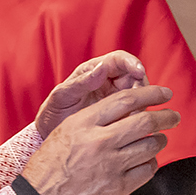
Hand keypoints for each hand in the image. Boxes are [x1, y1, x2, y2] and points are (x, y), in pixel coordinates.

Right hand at [20, 85, 177, 194]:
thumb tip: (125, 110)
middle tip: (173, 116)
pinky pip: (147, 170)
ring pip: (150, 145)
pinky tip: (146, 162)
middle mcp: (100, 141)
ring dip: (160, 141)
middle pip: (145, 121)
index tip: (164, 93)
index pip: (126, 99)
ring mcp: (111, 165)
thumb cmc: (50, 166)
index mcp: (85, 123)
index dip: (151, 94)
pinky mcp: (118, 187)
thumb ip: (94, 120)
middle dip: (166, 116)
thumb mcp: (66, 132)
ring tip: (159, 140)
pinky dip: (151, 163)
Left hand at [36, 51, 152, 138]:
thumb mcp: (62, 96)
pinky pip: (136, 113)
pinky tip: (136, 127)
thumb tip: (102, 68)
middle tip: (139, 100)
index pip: (118, 59)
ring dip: (143, 103)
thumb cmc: (54, 112)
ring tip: (135, 116)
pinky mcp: (121, 115)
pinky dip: (139, 118)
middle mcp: (109, 81)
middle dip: (141, 86)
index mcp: (94, 70)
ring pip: (140, 95)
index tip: (139, 71)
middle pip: (135, 76)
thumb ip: (80, 82)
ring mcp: (116, 98)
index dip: (132, 62)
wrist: (52, 135)